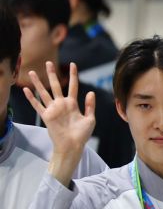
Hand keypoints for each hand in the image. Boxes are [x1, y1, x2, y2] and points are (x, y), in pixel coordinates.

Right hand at [23, 62, 94, 185]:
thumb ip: (90, 106)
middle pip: (56, 86)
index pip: (73, 86)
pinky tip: (26, 90)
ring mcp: (53, 109)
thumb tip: (91, 92)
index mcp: (73, 104)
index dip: (73, 75)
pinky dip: (31, 98)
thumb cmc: (82, 134)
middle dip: (52, 75)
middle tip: (48, 63)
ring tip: (31, 72)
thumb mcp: (90, 119)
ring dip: (38, 83)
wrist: (72, 145)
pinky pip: (37, 105)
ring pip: (44, 93)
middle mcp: (62, 104)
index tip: (73, 64)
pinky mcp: (46, 116)